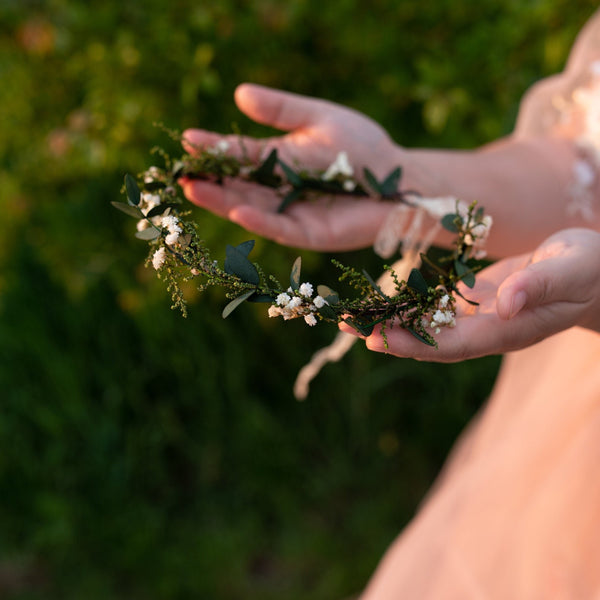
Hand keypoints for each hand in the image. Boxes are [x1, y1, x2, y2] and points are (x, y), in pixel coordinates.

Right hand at [180, 83, 402, 250]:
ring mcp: (293, 214)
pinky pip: (281, 228)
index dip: (215, 149)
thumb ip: (282, 110)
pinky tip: (238, 210)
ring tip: (195, 189)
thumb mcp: (318, 118)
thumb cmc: (363, 147)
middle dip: (211, 181)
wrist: (401, 178)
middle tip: (181, 173)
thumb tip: (239, 94)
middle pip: (239, 186)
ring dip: (224, 201)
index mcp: (279, 161)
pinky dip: (259, 220)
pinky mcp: (310, 234)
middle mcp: (279, 190)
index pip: (240, 156)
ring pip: (252, 209)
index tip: (188, 140)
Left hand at [339, 228, 599, 361]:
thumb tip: (505, 304)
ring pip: (428, 325)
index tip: (379, 340)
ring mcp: (478, 317)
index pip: (454, 345)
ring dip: (390, 322)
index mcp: (509, 331)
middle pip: (431, 341)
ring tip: (351, 316)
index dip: (416, 344)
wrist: (593, 268)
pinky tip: (381, 299)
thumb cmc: (590, 267)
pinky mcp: (474, 301)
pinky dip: (407, 304)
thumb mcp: (572, 269)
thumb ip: (541, 285)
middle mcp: (487, 330)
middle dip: (389, 336)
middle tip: (346, 327)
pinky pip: (435, 307)